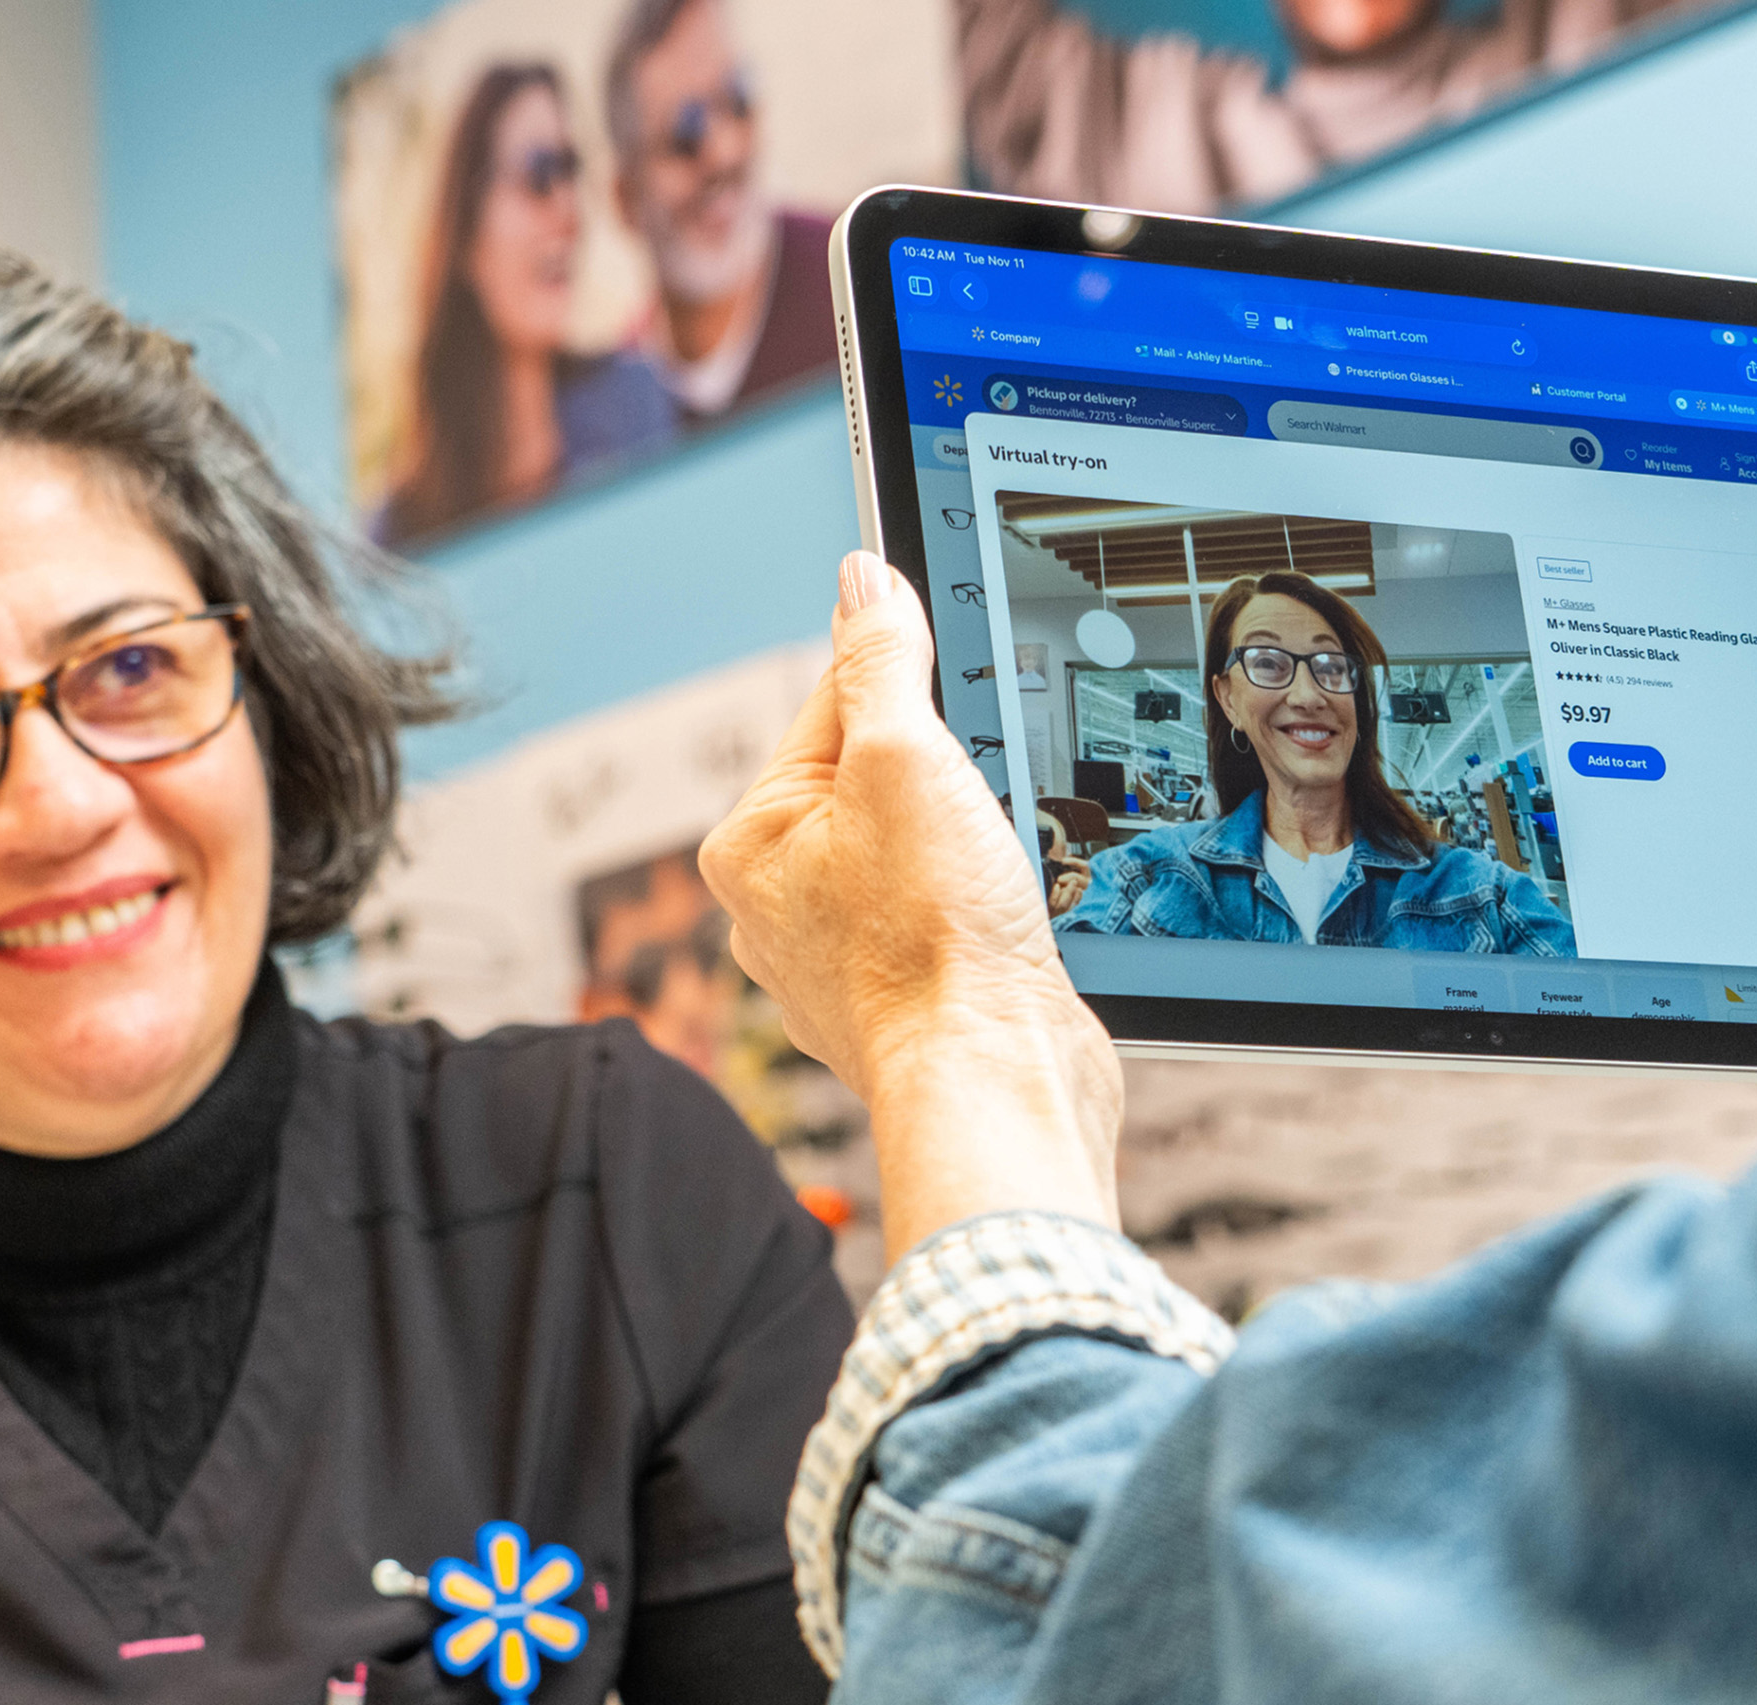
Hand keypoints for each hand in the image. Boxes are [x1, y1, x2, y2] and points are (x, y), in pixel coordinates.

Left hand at [701, 555, 1119, 1262]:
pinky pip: (950, 915)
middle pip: (880, 778)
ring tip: (992, 874)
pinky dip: (986, 907)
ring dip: (972, 845)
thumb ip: (880, 658)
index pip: (831, 705)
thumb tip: (862, 576)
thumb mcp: (905, 756)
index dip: (910, 689)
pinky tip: (1005, 921)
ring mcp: (841, 960)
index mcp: (750, 842)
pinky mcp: (906, 1000)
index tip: (960, 702)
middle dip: (947, 778)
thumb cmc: (933, 937)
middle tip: (982, 808)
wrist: (993, 1075)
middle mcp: (778, 907)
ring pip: (922, 849)